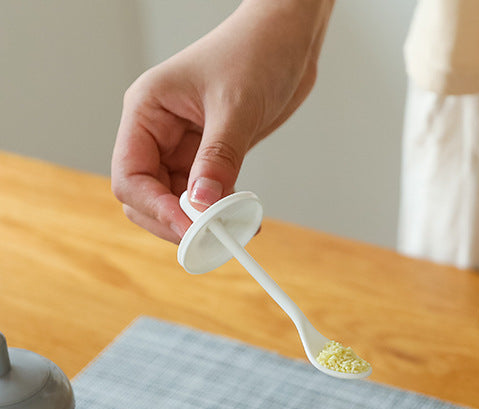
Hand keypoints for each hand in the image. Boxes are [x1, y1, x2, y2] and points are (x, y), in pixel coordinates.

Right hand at [111, 0, 332, 241]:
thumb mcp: (236, 107)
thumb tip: (202, 204)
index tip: (191, 228)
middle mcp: (158, 133)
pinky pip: (205, 198)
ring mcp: (183, 148)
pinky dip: (220, 214)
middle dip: (175, 221)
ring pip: (176, 203)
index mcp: (147, 111)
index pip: (130, 175)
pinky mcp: (210, 158)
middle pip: (146, 197)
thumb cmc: (255, 52)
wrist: (286, 39)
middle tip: (213, 239)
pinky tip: (244, 219)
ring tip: (236, 230)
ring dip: (201, 222)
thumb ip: (218, 157)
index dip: (156, 208)